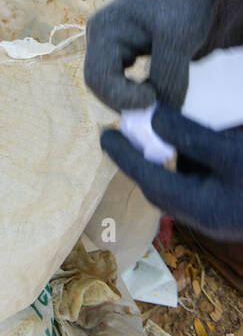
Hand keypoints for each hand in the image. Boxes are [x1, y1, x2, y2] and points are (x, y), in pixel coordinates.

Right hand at [84, 0, 226, 111]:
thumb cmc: (179, 3)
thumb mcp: (177, 39)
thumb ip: (166, 77)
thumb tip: (159, 111)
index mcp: (104, 31)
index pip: (99, 78)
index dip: (123, 99)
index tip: (155, 101)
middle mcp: (99, 37)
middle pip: (100, 83)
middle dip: (126, 100)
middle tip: (157, 105)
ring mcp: (108, 42)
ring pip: (111, 82)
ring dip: (132, 95)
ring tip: (159, 94)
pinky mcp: (122, 48)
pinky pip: (122, 76)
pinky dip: (137, 88)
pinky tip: (157, 86)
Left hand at [101, 107, 242, 241]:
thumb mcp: (229, 151)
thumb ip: (190, 136)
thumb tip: (152, 118)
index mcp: (200, 210)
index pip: (151, 183)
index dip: (126, 158)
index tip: (106, 136)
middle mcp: (204, 217)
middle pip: (160, 188)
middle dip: (141, 159)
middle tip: (125, 131)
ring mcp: (216, 213)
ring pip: (178, 185)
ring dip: (163, 160)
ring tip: (155, 128)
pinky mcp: (226, 204)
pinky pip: (196, 182)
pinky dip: (185, 161)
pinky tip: (187, 139)